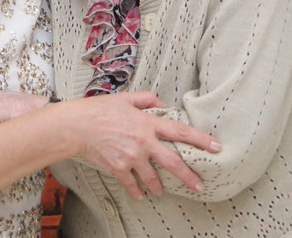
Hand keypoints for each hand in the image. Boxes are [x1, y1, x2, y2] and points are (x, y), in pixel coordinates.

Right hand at [69, 92, 220, 200]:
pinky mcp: (119, 168)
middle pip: (173, 163)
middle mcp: (143, 142)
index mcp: (146, 123)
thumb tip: (162, 105)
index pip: (179, 131)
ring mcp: (131, 157)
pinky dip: (137, 191)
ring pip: (153, 178)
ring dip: (159, 187)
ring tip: (161, 191)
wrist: (75, 126)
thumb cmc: (98, 110)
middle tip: (200, 186)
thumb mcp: (124, 98)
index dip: (200, 139)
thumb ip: (146, 99)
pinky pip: (133, 185)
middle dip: (190, 177)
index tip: (216, 147)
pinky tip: (140, 194)